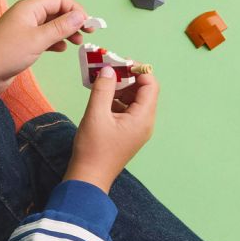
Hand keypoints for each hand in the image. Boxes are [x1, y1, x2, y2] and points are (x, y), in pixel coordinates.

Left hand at [0, 0, 87, 101]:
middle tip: (87, 33)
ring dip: (66, 32)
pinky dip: (55, 41)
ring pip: (52, 25)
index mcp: (29, 7)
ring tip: (77, 43)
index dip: (76, 9)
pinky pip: (45, 37)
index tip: (88, 24)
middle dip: (73, 20)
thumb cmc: (6, 53)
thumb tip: (80, 16)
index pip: (59, 0)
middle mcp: (27, 15)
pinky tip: (61, 49)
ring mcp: (25, 29)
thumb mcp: (38, 39)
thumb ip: (61, 27)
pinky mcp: (23, 43)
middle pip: (57, 11)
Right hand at [66, 67, 159, 192]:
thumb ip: (103, 88)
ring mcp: (137, 129)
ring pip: (133, 100)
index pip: (150, 85)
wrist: (89, 178)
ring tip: (101, 82)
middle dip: (126, 77)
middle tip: (107, 69)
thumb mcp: (96, 114)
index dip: (137, 70)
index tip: (118, 62)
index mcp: (143, 118)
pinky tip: (100, 97)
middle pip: (143, 91)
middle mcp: (144, 122)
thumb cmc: (93, 148)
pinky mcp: (127, 133)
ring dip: (119, 88)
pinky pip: (126, 110)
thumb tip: (108, 69)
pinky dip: (115, 100)